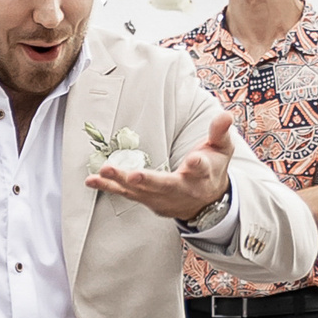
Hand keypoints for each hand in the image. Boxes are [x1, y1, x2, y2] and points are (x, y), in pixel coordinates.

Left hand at [87, 108, 236, 223]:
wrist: (206, 202)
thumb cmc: (212, 169)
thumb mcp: (221, 150)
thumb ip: (220, 133)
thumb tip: (225, 115)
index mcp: (203, 175)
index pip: (201, 169)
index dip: (197, 165)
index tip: (193, 161)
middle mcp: (182, 189)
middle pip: (164, 185)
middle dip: (148, 181)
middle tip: (134, 176)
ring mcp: (162, 198)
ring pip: (140, 191)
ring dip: (120, 182)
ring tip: (103, 172)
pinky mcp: (147, 200)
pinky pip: (126, 194)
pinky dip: (109, 188)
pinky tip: (92, 180)